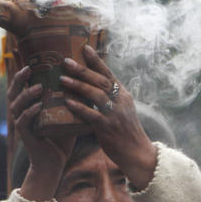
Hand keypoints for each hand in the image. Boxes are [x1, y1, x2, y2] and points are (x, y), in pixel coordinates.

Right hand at [8, 66, 75, 200]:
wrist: (54, 164)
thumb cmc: (60, 139)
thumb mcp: (65, 115)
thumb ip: (70, 100)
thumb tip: (86, 82)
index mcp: (28, 106)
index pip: (21, 85)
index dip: (22, 71)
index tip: (28, 57)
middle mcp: (21, 112)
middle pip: (13, 91)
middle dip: (19, 78)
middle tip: (29, 67)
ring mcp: (21, 124)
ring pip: (17, 105)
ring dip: (27, 94)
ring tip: (39, 86)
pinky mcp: (25, 136)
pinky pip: (23, 121)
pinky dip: (30, 112)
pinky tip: (38, 106)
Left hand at [61, 46, 157, 190]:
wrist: (138, 153)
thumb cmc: (126, 133)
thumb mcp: (122, 111)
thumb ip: (111, 99)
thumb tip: (93, 89)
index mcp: (124, 95)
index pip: (109, 74)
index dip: (96, 61)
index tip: (84, 47)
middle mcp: (121, 102)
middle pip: (101, 81)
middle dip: (83, 70)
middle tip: (66, 61)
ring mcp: (115, 114)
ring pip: (96, 95)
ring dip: (78, 85)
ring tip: (62, 79)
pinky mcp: (108, 128)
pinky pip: (92, 115)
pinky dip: (79, 107)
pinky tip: (67, 102)